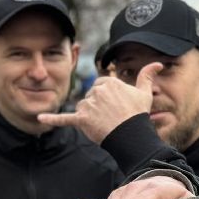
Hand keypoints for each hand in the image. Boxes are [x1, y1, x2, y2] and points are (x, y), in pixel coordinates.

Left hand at [37, 65, 163, 142]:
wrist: (132, 136)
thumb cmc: (138, 114)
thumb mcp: (144, 93)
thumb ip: (147, 76)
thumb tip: (158, 63)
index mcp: (108, 82)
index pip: (100, 87)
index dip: (107, 98)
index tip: (115, 106)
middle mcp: (96, 91)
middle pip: (91, 97)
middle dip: (97, 106)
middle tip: (112, 116)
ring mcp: (88, 105)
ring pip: (83, 108)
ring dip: (89, 116)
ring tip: (104, 123)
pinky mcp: (81, 119)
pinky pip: (64, 118)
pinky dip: (52, 118)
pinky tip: (40, 117)